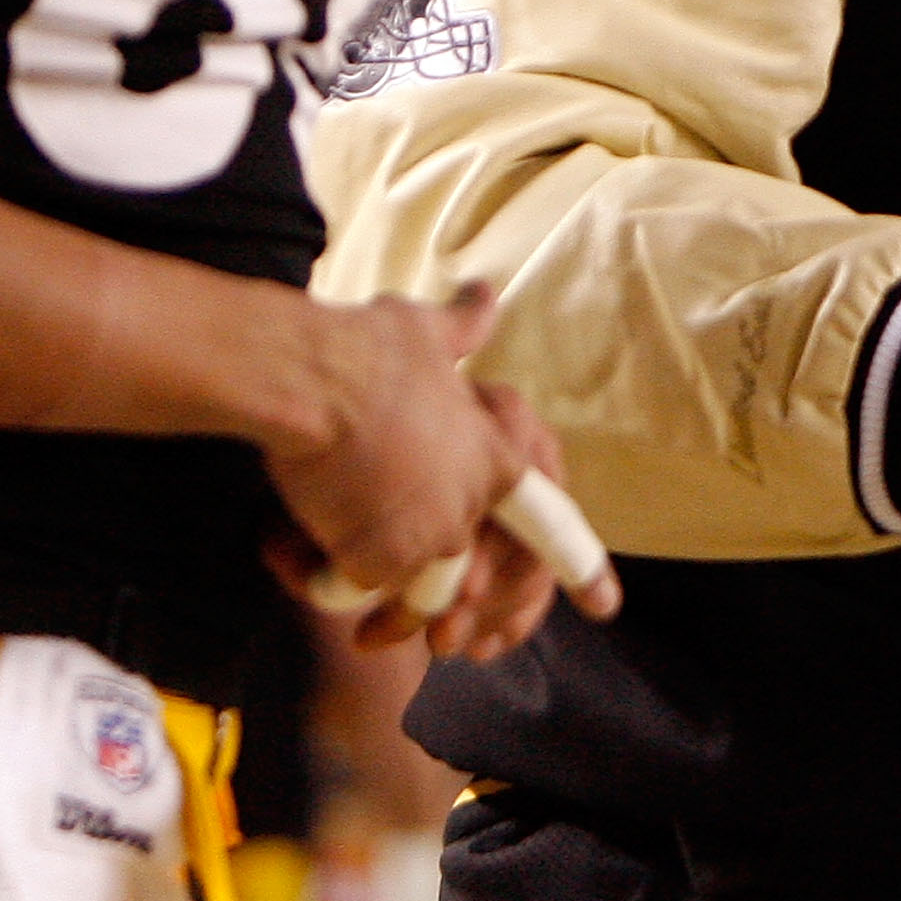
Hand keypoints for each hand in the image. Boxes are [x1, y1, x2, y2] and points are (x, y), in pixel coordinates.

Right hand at [262, 292, 614, 657]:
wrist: (319, 378)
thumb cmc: (371, 347)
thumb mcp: (428, 330)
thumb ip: (463, 327)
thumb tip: (484, 294)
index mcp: (496, 457)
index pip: (544, 521)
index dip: (578, 566)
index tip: (607, 606)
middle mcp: (472, 505)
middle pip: (454, 556)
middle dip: (411, 551)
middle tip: (369, 521)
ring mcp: (430, 539)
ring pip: (402, 578)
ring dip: (365, 562)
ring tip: (324, 527)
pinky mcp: (379, 563)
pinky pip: (351, 586)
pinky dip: (321, 570)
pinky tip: (293, 538)